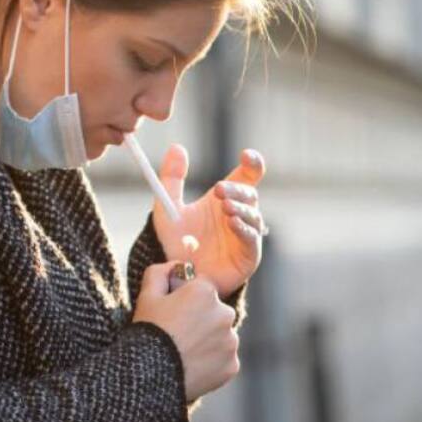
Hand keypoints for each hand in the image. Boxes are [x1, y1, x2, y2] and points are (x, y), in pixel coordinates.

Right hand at [133, 263, 239, 402]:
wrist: (150, 375)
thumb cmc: (148, 331)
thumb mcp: (147, 294)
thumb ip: (161, 272)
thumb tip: (176, 266)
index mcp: (206, 292)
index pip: (203, 289)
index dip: (186, 300)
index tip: (174, 314)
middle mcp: (225, 313)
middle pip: (215, 312)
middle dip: (201, 320)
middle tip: (178, 335)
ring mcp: (231, 341)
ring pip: (221, 336)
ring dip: (208, 341)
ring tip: (184, 353)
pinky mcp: (232, 365)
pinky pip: (224, 359)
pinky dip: (212, 363)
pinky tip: (192, 366)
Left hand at [151, 145, 267, 298]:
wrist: (177, 274)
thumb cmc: (176, 241)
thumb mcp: (167, 207)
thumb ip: (171, 178)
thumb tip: (177, 147)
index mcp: (226, 198)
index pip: (247, 176)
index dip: (252, 164)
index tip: (247, 155)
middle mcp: (240, 214)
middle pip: (249, 194)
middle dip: (236, 190)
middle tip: (217, 190)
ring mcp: (246, 235)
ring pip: (253, 216)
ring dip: (241, 209)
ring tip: (225, 207)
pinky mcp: (248, 256)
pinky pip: (251, 240)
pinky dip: (244, 230)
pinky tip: (232, 223)